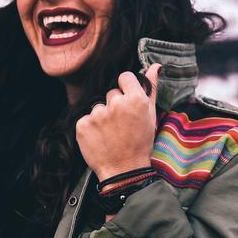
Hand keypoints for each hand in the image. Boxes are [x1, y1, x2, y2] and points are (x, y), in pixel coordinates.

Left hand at [75, 64, 161, 181]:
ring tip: (110, 134)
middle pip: (111, 94)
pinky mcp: (83, 125)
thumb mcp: (150, 116)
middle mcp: (116, 104)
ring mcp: (98, 114)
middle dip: (114, 106)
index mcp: (135, 99)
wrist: (124, 171)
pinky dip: (91, 128)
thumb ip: (150, 89)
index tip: (126, 100)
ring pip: (98, 107)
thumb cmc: (140, 144)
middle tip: (121, 125)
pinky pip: (86, 119)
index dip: (125, 88)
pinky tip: (100, 139)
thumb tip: (155, 67)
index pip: (124, 77)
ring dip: (102, 118)